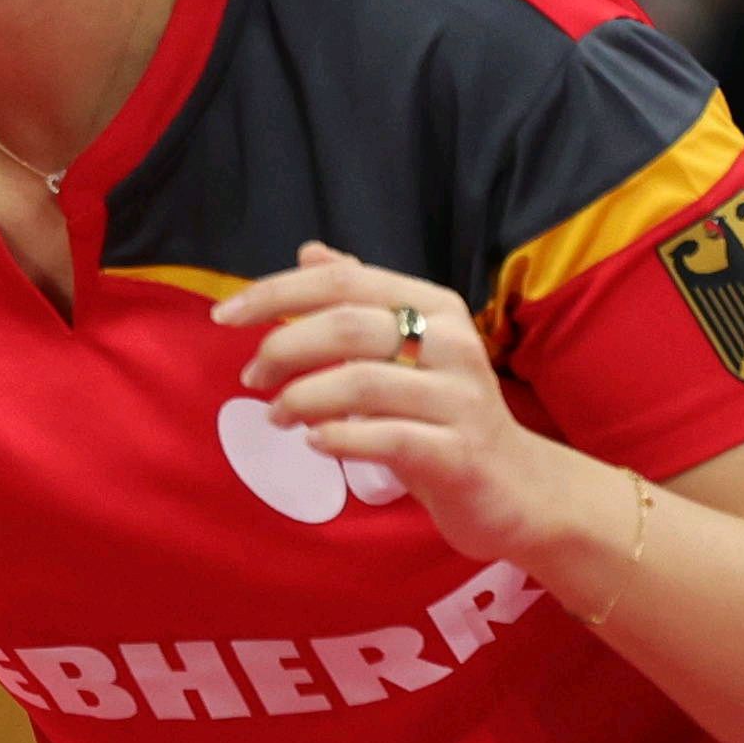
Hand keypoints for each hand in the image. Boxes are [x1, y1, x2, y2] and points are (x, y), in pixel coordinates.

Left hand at [215, 245, 614, 570]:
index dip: (276, 293)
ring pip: (361, 382)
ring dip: (301, 398)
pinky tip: (314, 442)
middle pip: (347, 326)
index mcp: (435, 308)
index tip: (224, 315)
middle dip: (282, 349)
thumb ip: (361, 301)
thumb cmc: (446, 415)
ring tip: (277, 415)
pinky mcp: (460, 453)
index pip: (342, 280)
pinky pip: (387, 438)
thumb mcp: (407, 351)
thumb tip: (310, 252)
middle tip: (251, 377)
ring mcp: (461, 399)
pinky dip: (338, 437)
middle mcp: (453, 343)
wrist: (520, 490)